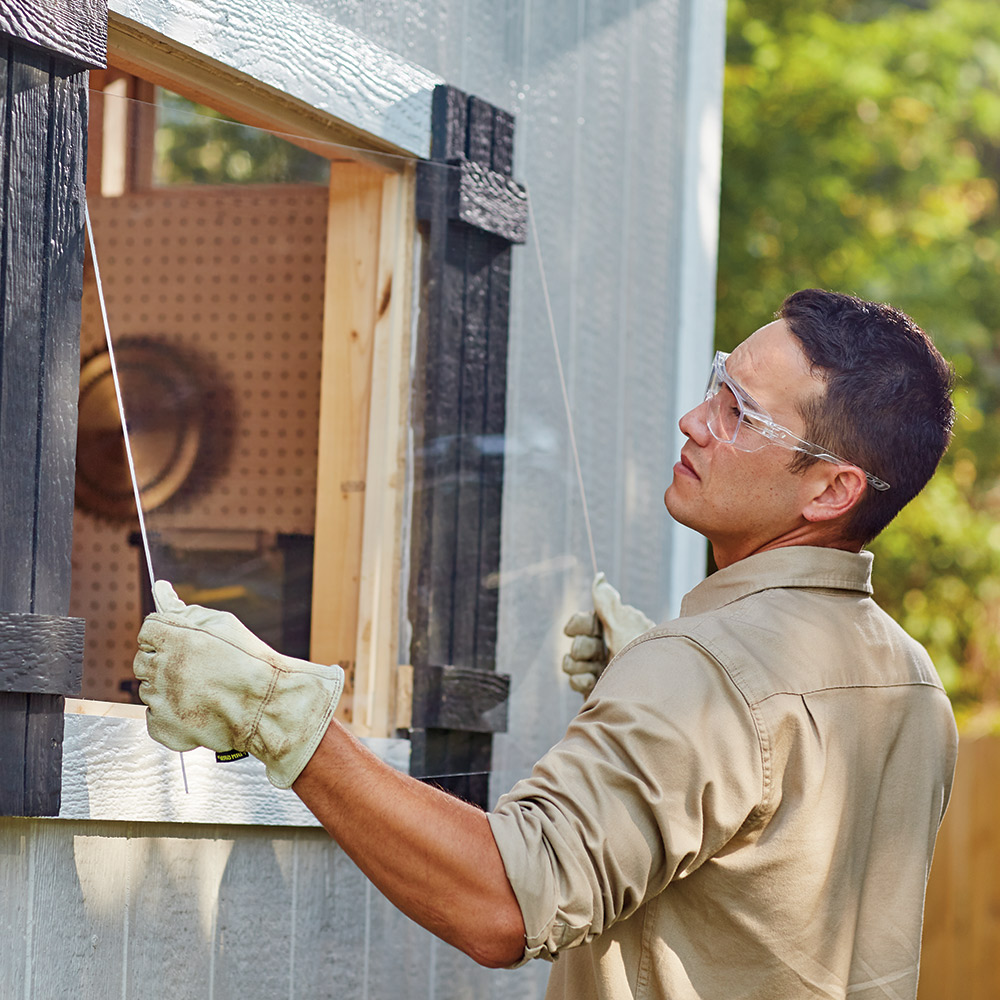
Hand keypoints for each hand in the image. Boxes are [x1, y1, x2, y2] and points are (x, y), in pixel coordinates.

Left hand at [133, 580, 344, 787]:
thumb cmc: (250, 662)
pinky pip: (153, 717)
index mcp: (175, 638)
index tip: (183, 645)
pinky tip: (195, 711)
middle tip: (195, 670)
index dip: (166, 636)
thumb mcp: (222, 624)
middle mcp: (162, 668)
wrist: (267, 707)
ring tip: (202, 692)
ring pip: (149, 690)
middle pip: (142, 660)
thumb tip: (161, 589)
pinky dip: (170, 716)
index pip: (148, 630)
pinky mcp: (164, 728)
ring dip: (168, 689)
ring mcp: (161, 700)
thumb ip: (185, 609)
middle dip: (163, 662)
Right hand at [561, 572, 654, 694]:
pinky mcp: (596, 687)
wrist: (652, 691)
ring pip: (570, 662)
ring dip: (580, 666)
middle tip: (602, 652)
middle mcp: (604, 646)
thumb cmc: (641, 654)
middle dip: (584, 648)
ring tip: (596, 671)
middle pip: (575, 642)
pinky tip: (594, 682)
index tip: (586, 629)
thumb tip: (599, 576)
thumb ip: (606, 602)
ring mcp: (599, 668)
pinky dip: (581, 681)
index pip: (579, 622)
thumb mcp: (623, 625)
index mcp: (611, 628)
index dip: (579, 625)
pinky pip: (574, 681)